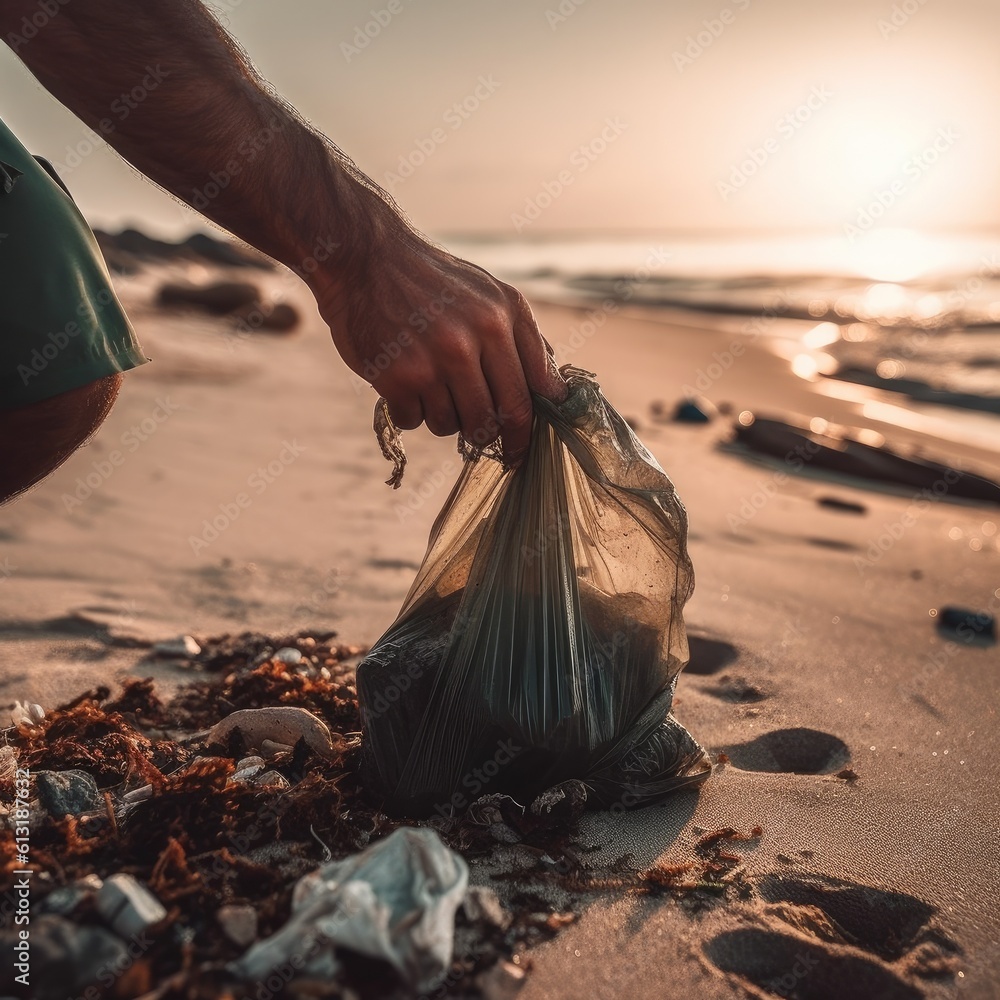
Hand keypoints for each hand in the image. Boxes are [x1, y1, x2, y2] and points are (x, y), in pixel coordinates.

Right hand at [312, 227, 566, 466]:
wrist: (365, 258)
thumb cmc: (435, 282)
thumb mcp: (492, 295)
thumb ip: (526, 341)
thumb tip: (556, 392)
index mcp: (501, 319)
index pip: (527, 396)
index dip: (526, 434)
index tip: (522, 452)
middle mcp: (470, 340)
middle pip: (491, 422)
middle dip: (484, 434)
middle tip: (473, 427)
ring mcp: (432, 360)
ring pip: (451, 426)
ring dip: (443, 418)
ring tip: (431, 386)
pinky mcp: (396, 376)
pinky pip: (414, 421)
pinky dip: (410, 411)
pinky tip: (403, 382)